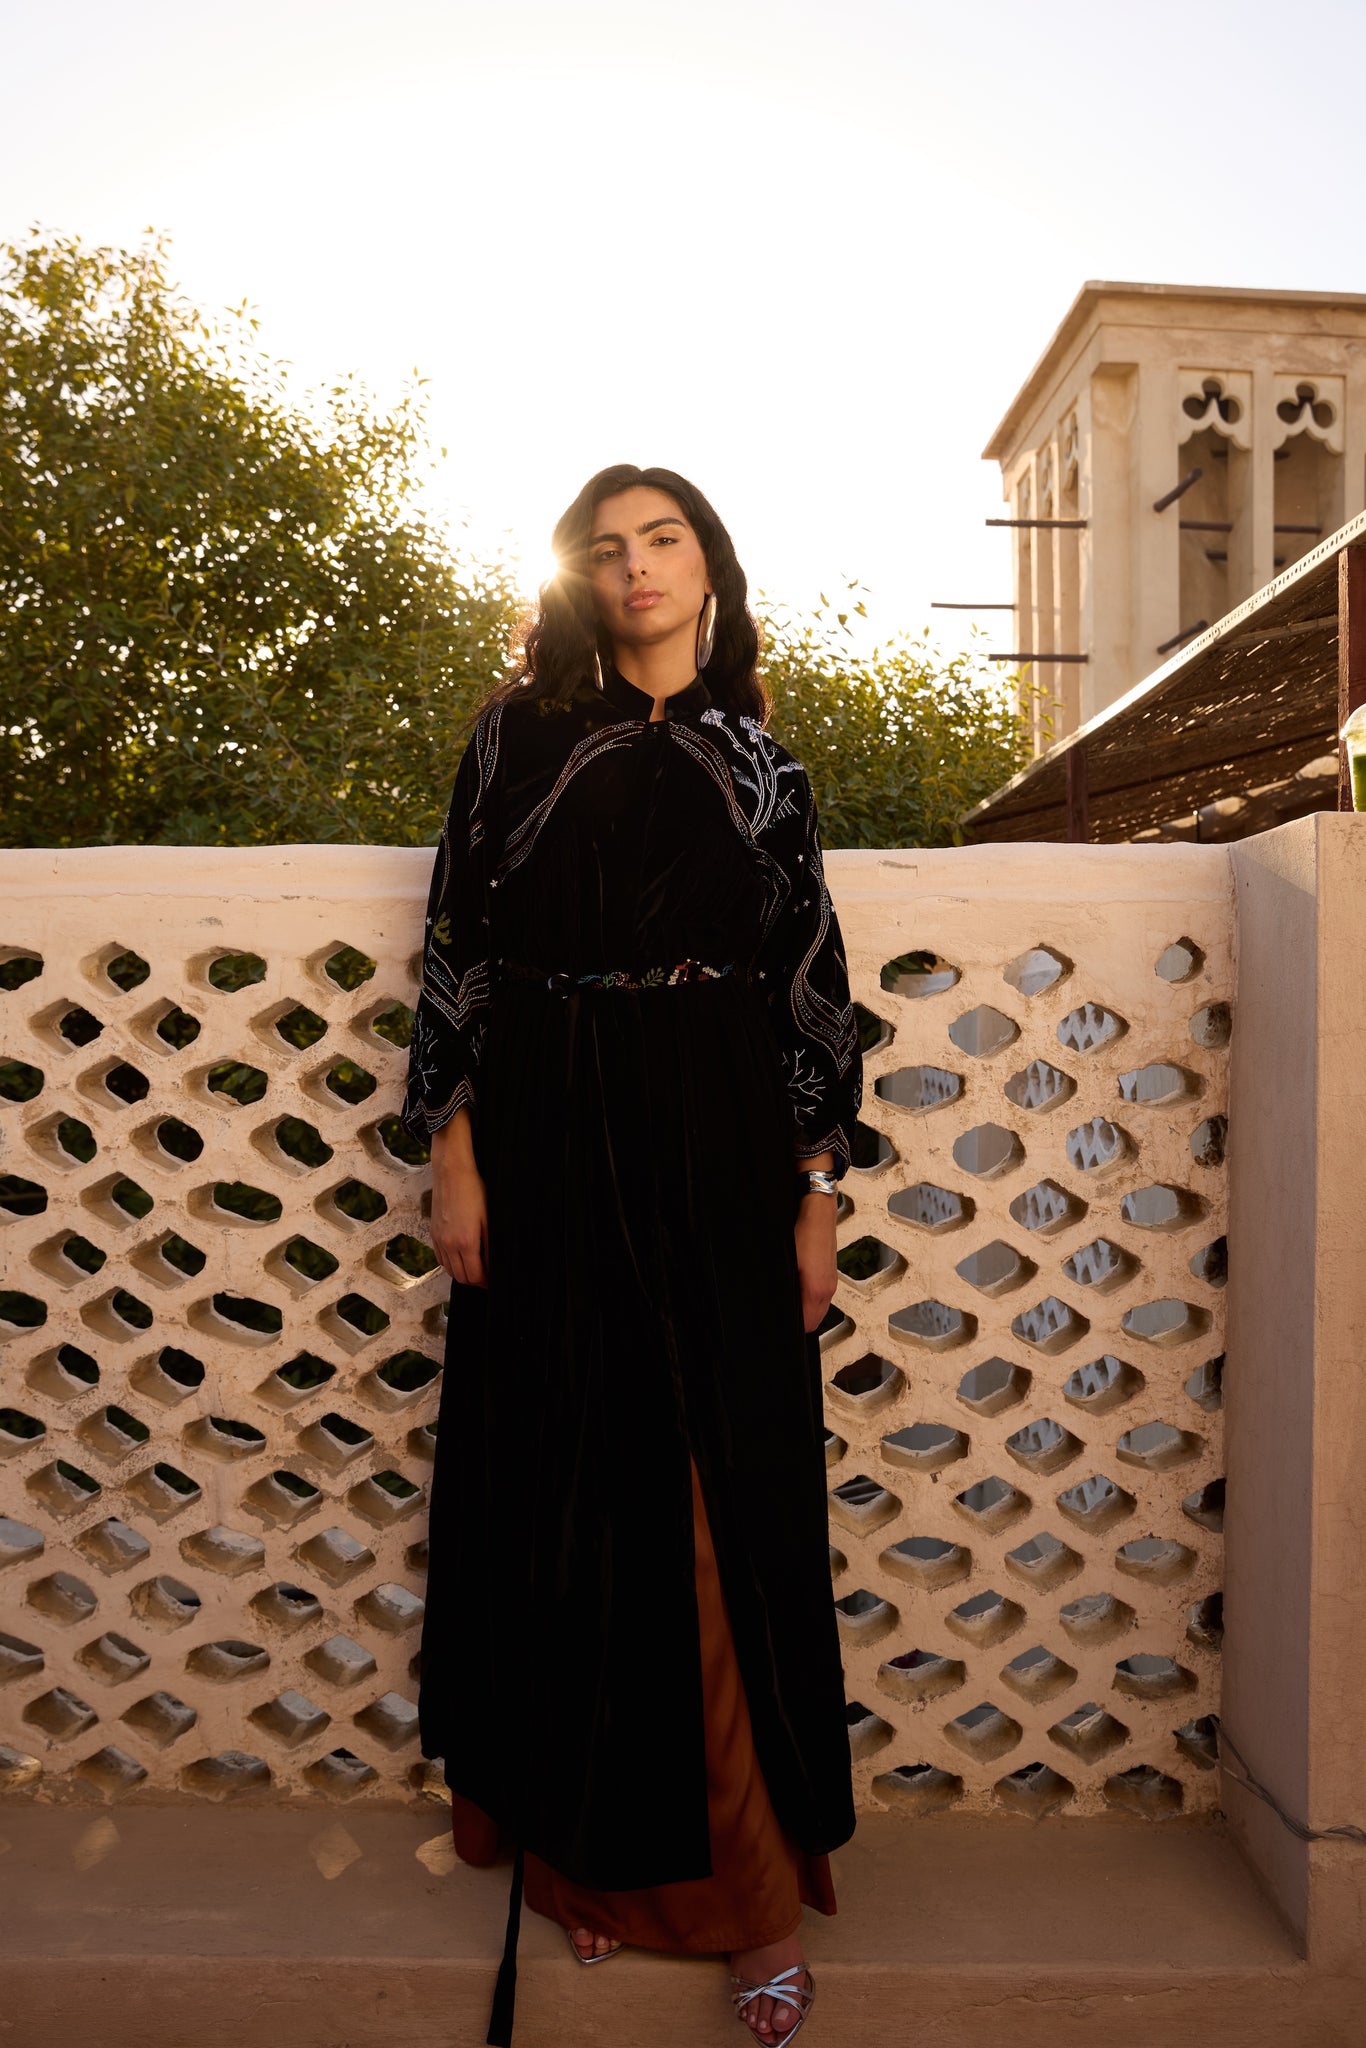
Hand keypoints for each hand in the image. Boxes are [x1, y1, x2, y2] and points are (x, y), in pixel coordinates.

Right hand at [430, 1108, 488, 1286]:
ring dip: (462, 1274)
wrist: (452, 1172)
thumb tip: (493, 1265)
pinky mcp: (433, 1233)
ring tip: (476, 1268)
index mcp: (465, 1242)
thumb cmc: (474, 1191)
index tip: (493, 1281)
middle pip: (461, 1277)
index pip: (474, 1276)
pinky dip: (450, 1264)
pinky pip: (440, 1258)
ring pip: (449, 1270)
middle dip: (475, 1281)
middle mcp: (449, 1244)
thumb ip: (490, 1245)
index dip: (485, 1283)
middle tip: (487, 1277)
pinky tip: (461, 1258)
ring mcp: (439, 1239)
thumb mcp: (489, 1219)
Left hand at [794, 1192, 837, 1332]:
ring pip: (819, 1309)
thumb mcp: (786, 1263)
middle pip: (814, 1321)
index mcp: (816, 1290)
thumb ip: (784, 1287)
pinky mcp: (831, 1275)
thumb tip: (778, 1303)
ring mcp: (831, 1282)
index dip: (792, 1326)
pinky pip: (822, 1297)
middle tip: (781, 1313)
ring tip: (789, 1300)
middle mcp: (828, 1289)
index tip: (780, 1321)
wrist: (818, 1213)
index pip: (806, 1324)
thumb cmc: (803, 1233)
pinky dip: (812, 1299)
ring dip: (806, 1310)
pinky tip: (798, 1287)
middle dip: (800, 1321)